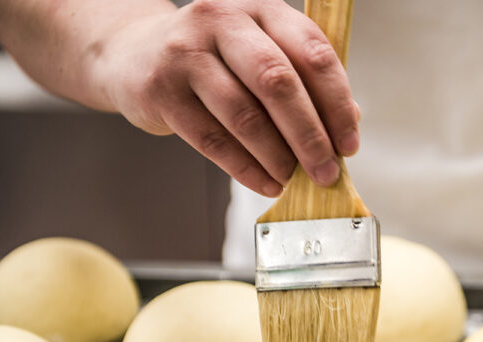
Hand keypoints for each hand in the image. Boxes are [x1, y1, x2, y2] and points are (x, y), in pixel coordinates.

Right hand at [94, 0, 359, 195]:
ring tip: (293, 178)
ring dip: (277, 156)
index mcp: (262, 9)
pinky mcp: (160, 89)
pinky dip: (245, 168)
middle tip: (326, 171)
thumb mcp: (262, 54)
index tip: (348, 143)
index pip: (312, 52)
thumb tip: (347, 123)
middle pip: (278, 82)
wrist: (134, 53)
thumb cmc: (214, 59)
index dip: (336, 103)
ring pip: (245, 114)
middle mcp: (223, 21)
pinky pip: (213, 139)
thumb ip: (304, 81)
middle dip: (309, 135)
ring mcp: (186, 53)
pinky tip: (265, 183)